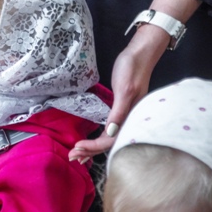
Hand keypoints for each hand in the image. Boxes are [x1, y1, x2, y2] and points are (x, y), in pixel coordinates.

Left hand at [69, 44, 152, 161]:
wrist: (139, 55)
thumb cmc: (132, 69)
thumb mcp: (125, 89)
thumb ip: (119, 112)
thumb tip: (110, 133)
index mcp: (132, 117)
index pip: (111, 140)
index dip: (94, 146)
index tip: (78, 147)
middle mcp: (130, 120)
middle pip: (110, 143)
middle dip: (91, 150)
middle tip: (72, 156)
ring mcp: (126, 116)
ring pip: (109, 138)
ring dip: (93, 147)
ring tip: (78, 154)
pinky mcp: (122, 110)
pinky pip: (110, 130)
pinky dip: (99, 138)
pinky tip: (91, 142)